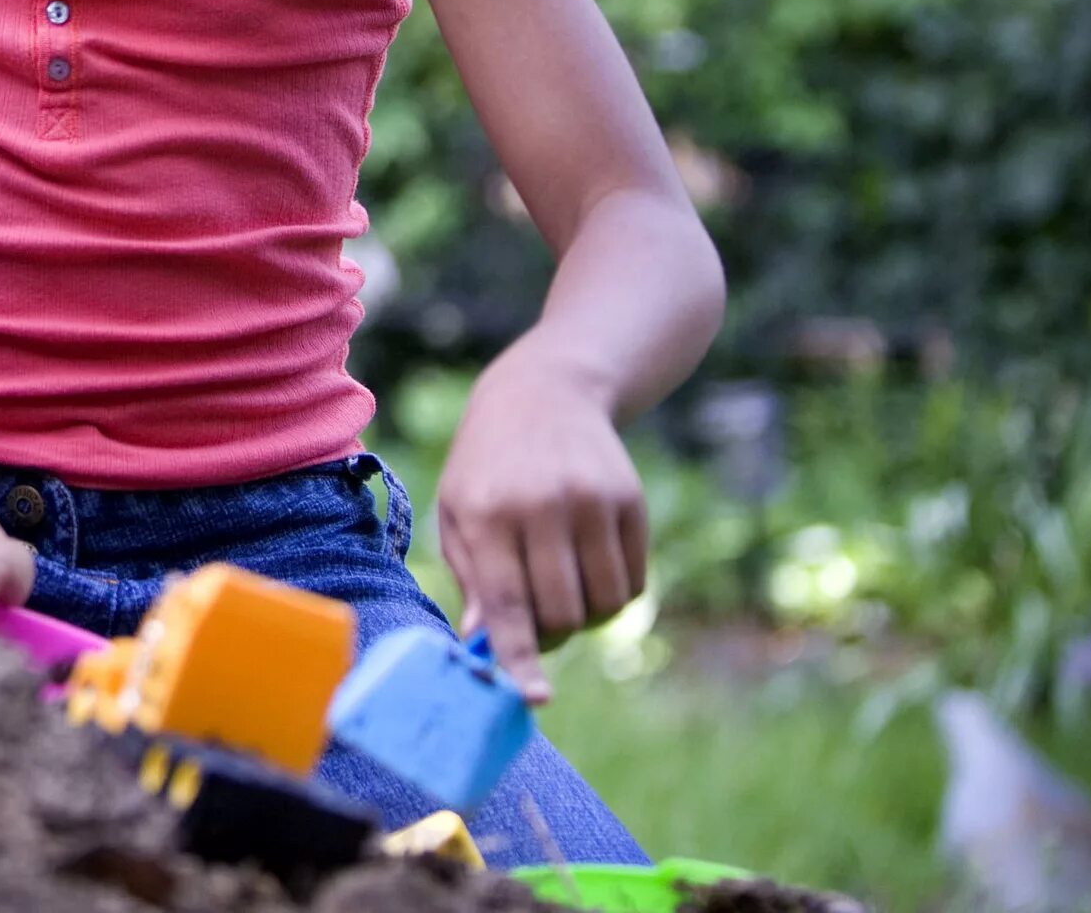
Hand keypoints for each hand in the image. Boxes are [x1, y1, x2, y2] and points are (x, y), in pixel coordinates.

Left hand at [433, 338, 649, 703]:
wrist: (544, 392)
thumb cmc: (487, 465)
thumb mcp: (458, 510)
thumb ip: (471, 577)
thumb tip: (481, 641)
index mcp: (486, 512)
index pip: (507, 603)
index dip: (520, 656)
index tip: (534, 698)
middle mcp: (542, 506)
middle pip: (561, 613)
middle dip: (551, 635)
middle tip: (537, 621)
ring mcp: (592, 501)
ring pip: (603, 603)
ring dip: (585, 617)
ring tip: (561, 587)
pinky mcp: (630, 500)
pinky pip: (633, 582)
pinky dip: (613, 593)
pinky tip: (589, 564)